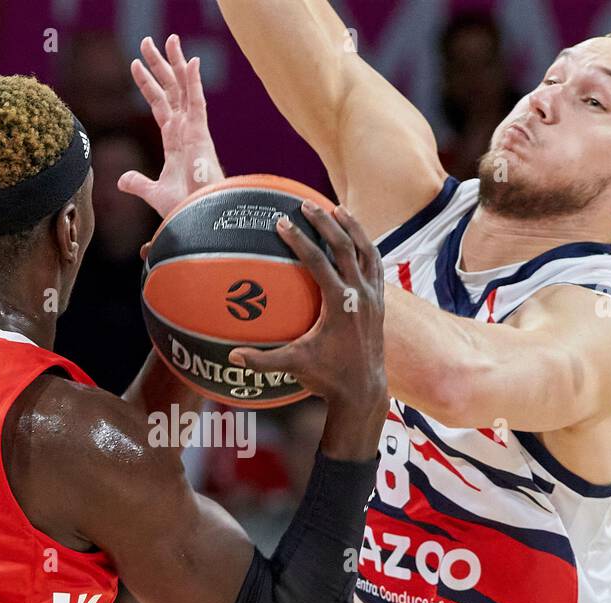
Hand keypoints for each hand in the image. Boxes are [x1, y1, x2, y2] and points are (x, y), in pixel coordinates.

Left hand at [119, 34, 223, 217]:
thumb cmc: (184, 208)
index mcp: (175, 141)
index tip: (135, 65)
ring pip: (183, 89)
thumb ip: (138, 183)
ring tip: (168, 39)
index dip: (148, 85)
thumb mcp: (154, 192)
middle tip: (148, 42)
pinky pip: (197, 102)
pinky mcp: (201, 134)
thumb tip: (121, 181)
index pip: (159, 106)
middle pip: (171, 90)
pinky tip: (191, 61)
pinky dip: (194, 82)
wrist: (197, 217)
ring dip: (175, 64)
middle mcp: (185, 130)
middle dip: (159, 65)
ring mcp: (194, 130)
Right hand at [229, 203, 387, 446]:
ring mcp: (373, 296)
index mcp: (340, 305)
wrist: (364, 390)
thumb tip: (231, 357)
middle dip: (324, 222)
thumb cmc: (327, 377)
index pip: (317, 262)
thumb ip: (262, 361)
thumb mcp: (294, 366)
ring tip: (336, 209)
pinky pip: (374, 264)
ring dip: (352, 227)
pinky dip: (364, 246)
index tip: (282, 222)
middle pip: (344, 247)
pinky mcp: (379, 301)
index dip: (299, 240)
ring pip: (366, 250)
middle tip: (305, 204)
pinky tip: (354, 237)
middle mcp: (359, 295)